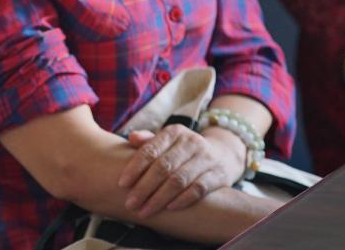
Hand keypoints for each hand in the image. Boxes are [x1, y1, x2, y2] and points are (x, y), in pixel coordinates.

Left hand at [118, 125, 242, 216]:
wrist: (223, 154)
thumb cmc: (183, 150)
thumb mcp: (168, 141)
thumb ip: (149, 141)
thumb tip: (131, 138)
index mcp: (174, 132)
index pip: (150, 150)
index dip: (135, 168)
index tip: (122, 184)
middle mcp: (191, 142)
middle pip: (163, 167)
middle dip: (144, 187)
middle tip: (130, 203)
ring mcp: (206, 158)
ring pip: (179, 180)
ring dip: (159, 198)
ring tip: (144, 211)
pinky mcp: (218, 175)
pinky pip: (198, 189)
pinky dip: (182, 200)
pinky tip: (168, 209)